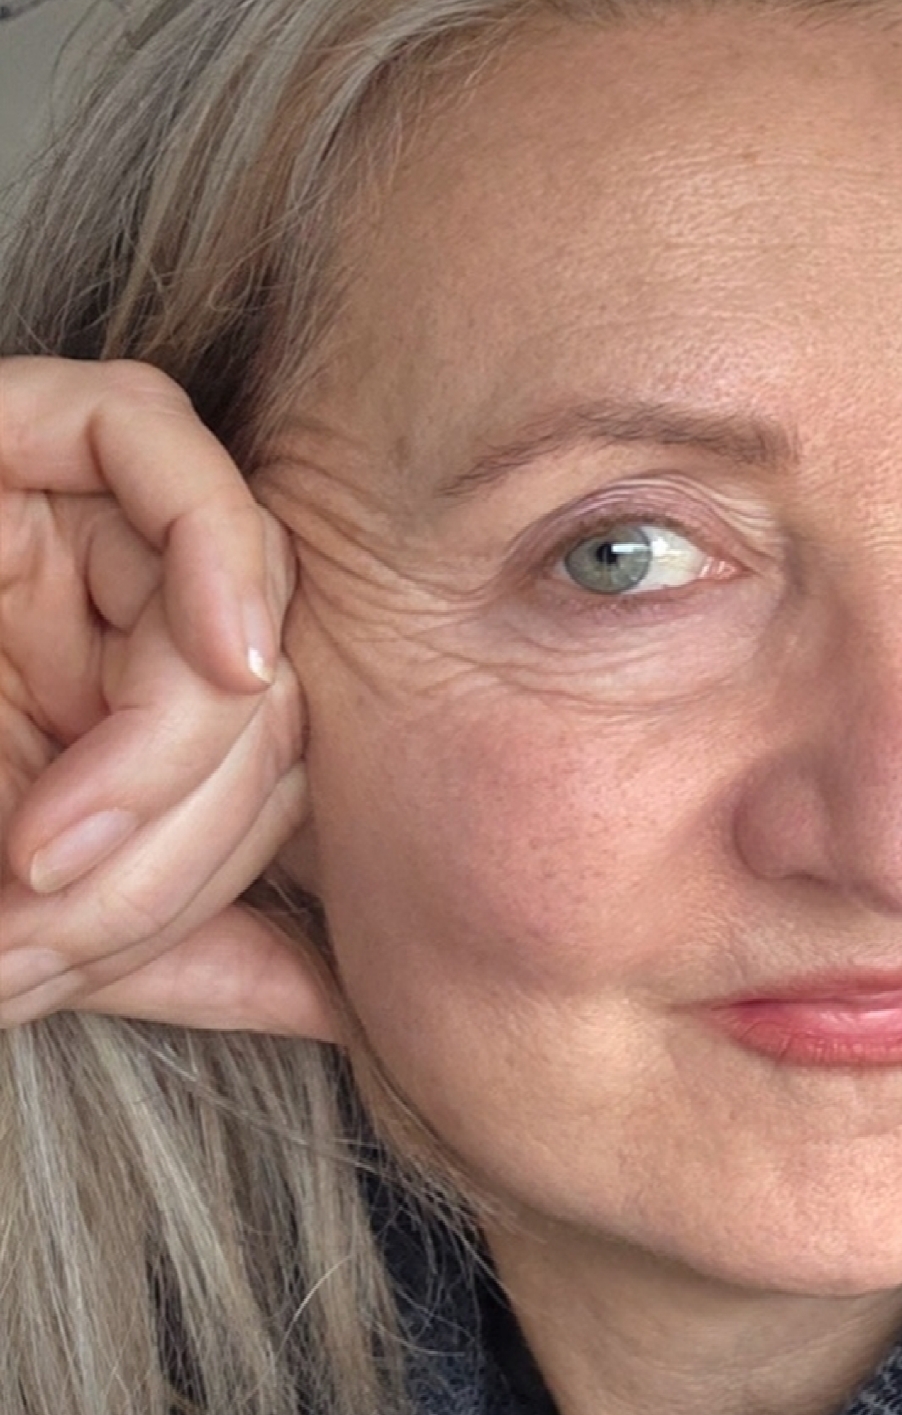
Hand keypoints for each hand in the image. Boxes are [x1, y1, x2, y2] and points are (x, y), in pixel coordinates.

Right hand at [0, 360, 340, 1040]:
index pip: (259, 759)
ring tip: (22, 854)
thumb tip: (354, 998)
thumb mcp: (20, 928)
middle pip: (257, 679)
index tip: (83, 948)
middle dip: (185, 818)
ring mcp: (48, 503)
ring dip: (163, 749)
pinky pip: (155, 436)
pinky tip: (221, 660)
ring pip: (233, 585)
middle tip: (37, 895)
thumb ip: (173, 944)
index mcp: (117, 714)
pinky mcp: (10, 416)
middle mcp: (99, 603)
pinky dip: (220, 553)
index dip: (215, 859)